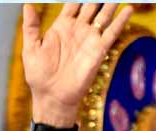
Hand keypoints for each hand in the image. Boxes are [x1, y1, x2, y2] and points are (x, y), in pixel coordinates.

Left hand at [21, 3, 132, 127]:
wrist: (52, 97)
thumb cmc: (39, 75)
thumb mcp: (31, 49)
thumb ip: (31, 27)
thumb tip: (27, 5)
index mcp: (61, 26)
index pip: (73, 3)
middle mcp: (77, 29)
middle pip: (91, 5)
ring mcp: (89, 39)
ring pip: (104, 15)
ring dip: (110, 4)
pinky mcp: (98, 50)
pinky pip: (112, 32)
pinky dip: (121, 20)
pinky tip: (128, 9)